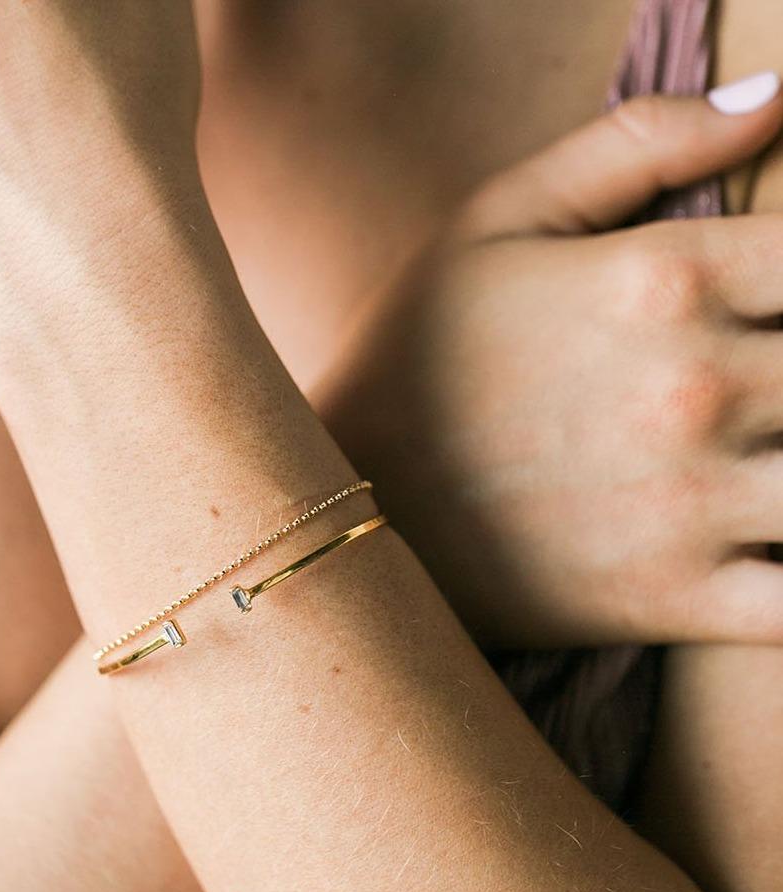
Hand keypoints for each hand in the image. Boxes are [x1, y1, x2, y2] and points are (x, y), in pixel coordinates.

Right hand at [323, 81, 782, 648]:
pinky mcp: (672, 600)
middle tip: (761, 389)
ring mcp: (689, 505)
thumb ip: (640, 144)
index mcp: (665, 277)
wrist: (344, 499)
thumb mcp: (496, 222)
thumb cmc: (417, 354)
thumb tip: (778, 99)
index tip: (772, 306)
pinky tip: (770, 543)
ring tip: (762, 451)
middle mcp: (694, 387)